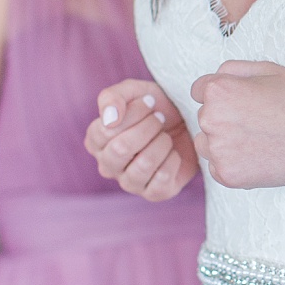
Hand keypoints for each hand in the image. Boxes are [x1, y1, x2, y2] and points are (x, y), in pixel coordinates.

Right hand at [85, 78, 196, 200]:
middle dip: (148, 127)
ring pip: (142, 165)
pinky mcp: (153, 193)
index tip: (150, 102)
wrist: (187, 121)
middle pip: (120, 149)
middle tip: (160, 118)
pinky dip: (173, 160)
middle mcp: (107, 165)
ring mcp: (129, 182)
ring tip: (166, 135)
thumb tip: (109, 120)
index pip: (105, 131)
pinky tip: (174, 152)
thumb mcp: (133, 91)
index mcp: (96, 142)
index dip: (133, 113)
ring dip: (161, 143)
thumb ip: (112, 97)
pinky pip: (162, 179)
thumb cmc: (155, 106)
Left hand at [189, 60, 284, 188]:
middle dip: (224, 119)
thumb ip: (233, 68)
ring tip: (257, 139)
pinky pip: (217, 168)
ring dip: (223, 143)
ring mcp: (218, 150)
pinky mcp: (227, 174)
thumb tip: (215, 76)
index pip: (199, 90)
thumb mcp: (268, 70)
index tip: (240, 103)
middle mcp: (211, 119)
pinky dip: (233, 164)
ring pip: (206, 144)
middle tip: (257, 121)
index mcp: (219, 90)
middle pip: (204, 118)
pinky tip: (258, 155)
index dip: (222, 95)